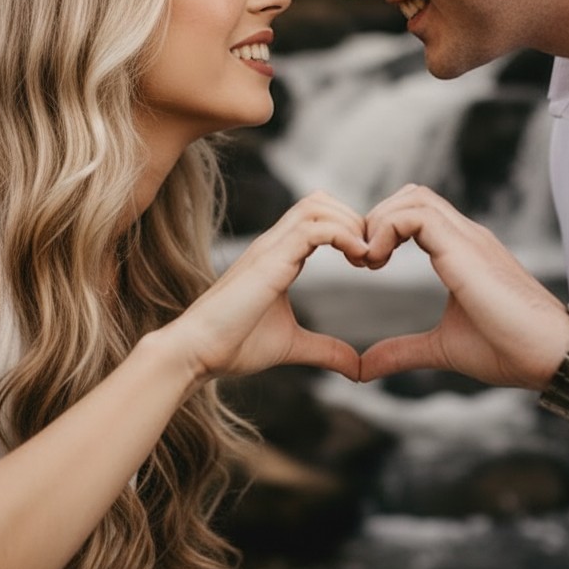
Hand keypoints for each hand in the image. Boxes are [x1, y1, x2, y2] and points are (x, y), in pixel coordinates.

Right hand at [175, 191, 366, 381]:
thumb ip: (325, 350)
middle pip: (320, 200)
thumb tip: (358, 368)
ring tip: (367, 257)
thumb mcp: (292, 345)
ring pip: (317, 205)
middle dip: (353, 219)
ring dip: (350, 223)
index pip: (317, 216)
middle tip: (373, 256)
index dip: (348, 229)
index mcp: (277, 255)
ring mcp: (270, 247)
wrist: (196, 352)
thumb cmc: (233, 346)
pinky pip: (314, 228)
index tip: (368, 261)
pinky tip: (358, 259)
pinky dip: (343, 235)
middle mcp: (273, 243)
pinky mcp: (270, 259)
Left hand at [359, 185, 568, 388]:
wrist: (552, 356)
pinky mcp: (465, 248)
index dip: (383, 229)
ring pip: (413, 197)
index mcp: (462, 251)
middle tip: (363, 261)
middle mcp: (466, 236)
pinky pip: (416, 215)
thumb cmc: (509, 351)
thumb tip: (362, 368)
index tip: (367, 265)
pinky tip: (379, 262)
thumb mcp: (442, 348)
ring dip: (379, 222)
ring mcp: (468, 237)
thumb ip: (403, 351)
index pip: (416, 212)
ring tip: (370, 261)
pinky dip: (386, 229)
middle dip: (377, 219)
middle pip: (411, 195)